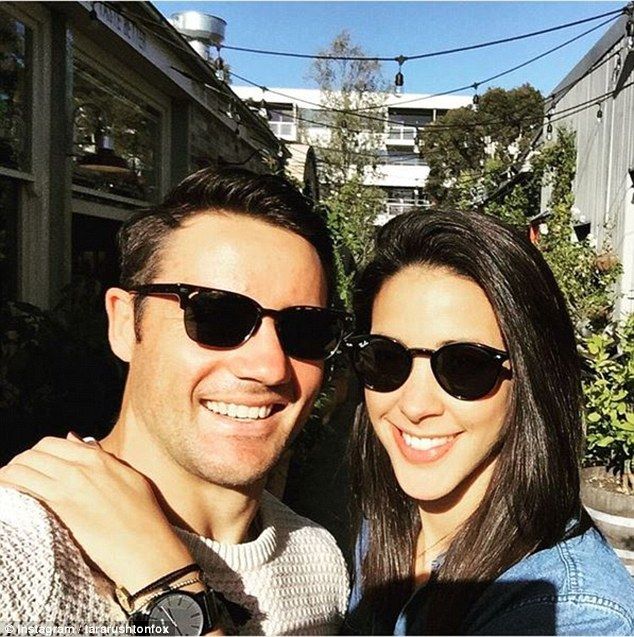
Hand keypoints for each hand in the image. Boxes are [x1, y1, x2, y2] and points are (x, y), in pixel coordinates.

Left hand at [0, 434, 194, 594]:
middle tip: (14, 479)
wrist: (146, 548)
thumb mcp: (129, 478)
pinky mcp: (60, 509)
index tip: (32, 467)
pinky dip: (9, 489)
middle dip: (19, 464)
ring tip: (6, 487)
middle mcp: (82, 468)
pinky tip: (7, 497)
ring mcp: (69, 487)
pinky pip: (23, 489)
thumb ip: (102, 459)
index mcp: (98, 459)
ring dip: (8, 476)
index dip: (36, 454)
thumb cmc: (143, 517)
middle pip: (33, 454)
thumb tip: (76, 441)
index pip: (52, 444)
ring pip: (22, 469)